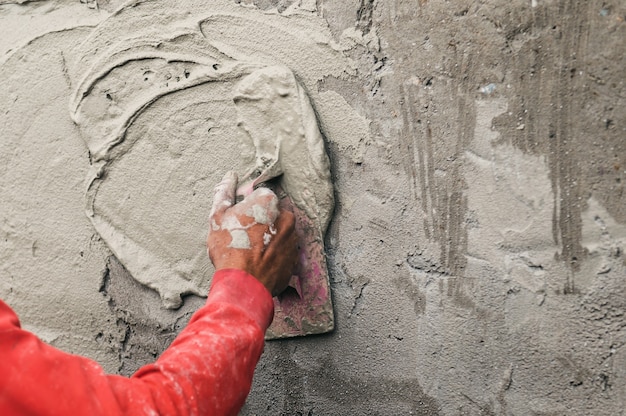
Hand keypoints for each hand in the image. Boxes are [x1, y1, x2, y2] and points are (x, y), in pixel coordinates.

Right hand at [207, 171, 297, 295]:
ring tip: (251, 252)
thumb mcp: (218, 216)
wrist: (244, 284)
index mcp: (269, 201)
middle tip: (244, 237)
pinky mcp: (294, 259)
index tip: (238, 220)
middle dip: (260, 222)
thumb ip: (224, 192)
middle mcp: (286, 217)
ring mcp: (293, 238)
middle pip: (271, 214)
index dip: (247, 208)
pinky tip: (259, 263)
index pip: (259, 197)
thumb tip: (230, 176)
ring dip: (268, 239)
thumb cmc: (230, 248)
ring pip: (278, 233)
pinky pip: (283, 252)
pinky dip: (274, 256)